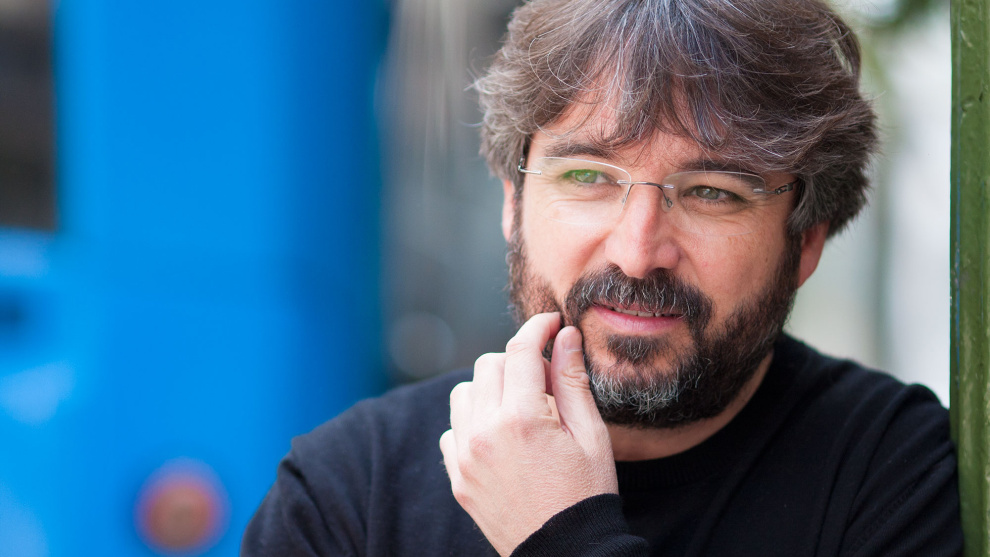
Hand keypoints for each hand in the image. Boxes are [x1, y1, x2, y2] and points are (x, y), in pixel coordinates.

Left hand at [439, 312, 617, 555]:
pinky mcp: (457, 477)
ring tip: (522, 408)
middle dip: (517, 361)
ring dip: (491, 389)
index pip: (521, 350)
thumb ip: (573, 380)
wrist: (565, 553)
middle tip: (545, 379)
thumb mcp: (591, 435)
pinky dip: (473, 422)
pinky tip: (502, 436)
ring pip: (465, 392)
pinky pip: (453, 429)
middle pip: (489, 365)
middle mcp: (485, 433)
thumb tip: (565, 335)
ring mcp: (464, 457)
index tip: (551, 323)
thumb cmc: (586, 494)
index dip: (538, 328)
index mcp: (523, 419)